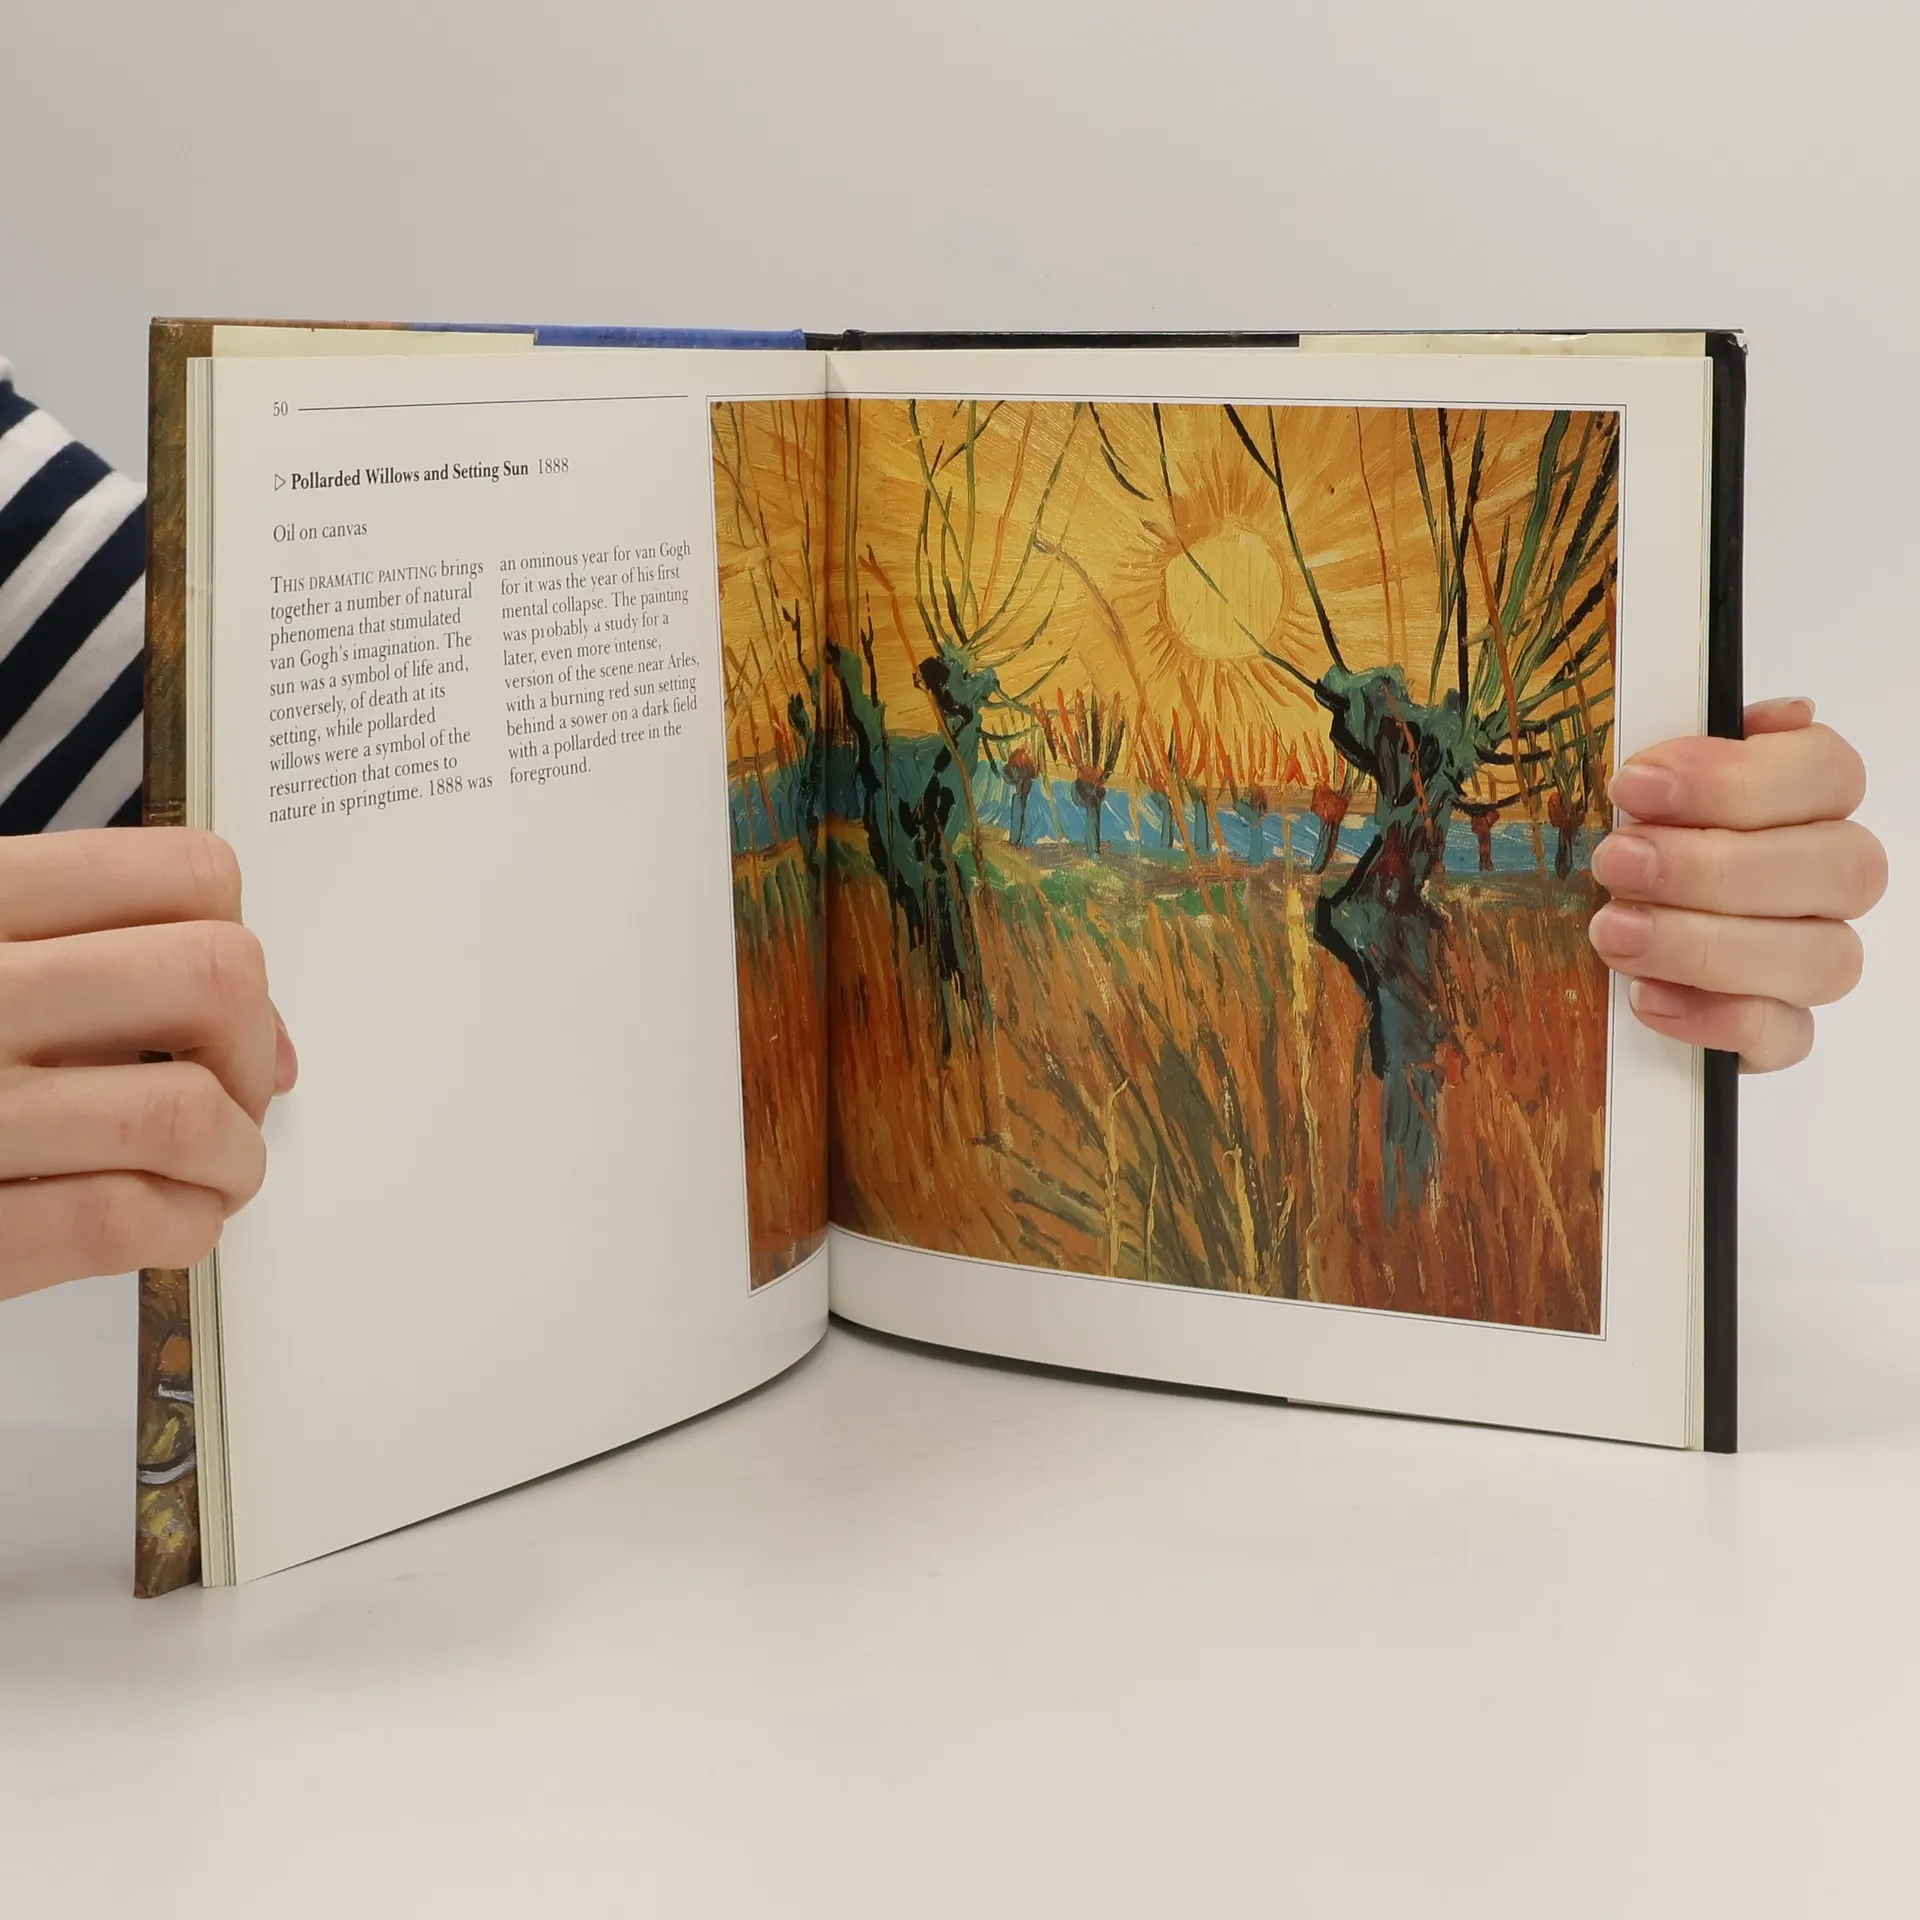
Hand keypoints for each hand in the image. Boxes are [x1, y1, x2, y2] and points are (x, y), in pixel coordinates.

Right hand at [0, 830, 296, 1302]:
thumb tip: (269, 1045)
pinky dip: (184, 1226)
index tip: (226, 1008)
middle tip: (230, 1095)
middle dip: (250, 1050)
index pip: (184, 873)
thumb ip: (94, 972)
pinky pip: (121, 1217)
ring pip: (183, 1111)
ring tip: (214, 1175)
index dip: (237, 941)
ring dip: (235, 1157)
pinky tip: (171, 1225)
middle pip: (213, 978)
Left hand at [1587, 699, 1885, 1071]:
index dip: (1738, 778)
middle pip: (1839, 866)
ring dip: (1707, 943)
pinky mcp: (1776, 1031)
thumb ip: (1690, 742)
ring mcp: (1809, 957)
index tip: (1633, 785)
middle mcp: (1825, 878)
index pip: (1829, 771)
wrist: (1566, 937)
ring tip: (1613, 931)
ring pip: (1824, 957)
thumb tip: (1781, 716)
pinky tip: (1647, 997)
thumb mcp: (1628, 784)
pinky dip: (1717, 1019)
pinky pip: (1787, 1036)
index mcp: (1802, 800)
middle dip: (1713, 865)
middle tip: (1616, 862)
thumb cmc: (1613, 842)